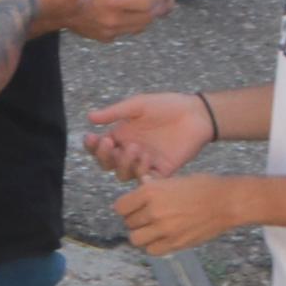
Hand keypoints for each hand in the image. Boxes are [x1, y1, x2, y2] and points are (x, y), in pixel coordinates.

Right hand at [51, 0, 171, 44]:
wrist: (36, 11)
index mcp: (112, 4)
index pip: (148, 3)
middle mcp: (114, 22)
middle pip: (148, 18)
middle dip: (160, 6)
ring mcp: (107, 32)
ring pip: (138, 27)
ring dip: (148, 15)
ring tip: (155, 4)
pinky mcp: (100, 36)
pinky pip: (125, 30)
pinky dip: (133, 21)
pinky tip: (131, 12)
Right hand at [81, 92, 211, 183]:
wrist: (196, 115)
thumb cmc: (167, 106)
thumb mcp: (137, 105)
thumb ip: (115, 113)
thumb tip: (89, 117)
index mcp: (121, 135)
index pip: (99, 147)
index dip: (92, 146)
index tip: (91, 137)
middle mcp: (130, 151)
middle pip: (108, 164)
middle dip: (105, 156)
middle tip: (110, 142)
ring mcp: (146, 162)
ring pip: (124, 174)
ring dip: (125, 163)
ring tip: (136, 147)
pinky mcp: (163, 170)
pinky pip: (148, 180)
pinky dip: (144, 174)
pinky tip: (147, 160)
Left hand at [115, 170, 252, 256]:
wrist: (227, 202)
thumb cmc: (202, 187)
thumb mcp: (171, 180)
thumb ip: (153, 186)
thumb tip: (140, 185)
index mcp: (150, 192)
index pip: (120, 207)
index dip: (125, 207)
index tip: (131, 207)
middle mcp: (154, 211)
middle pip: (128, 223)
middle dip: (134, 220)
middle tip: (144, 218)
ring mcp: (165, 229)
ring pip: (136, 239)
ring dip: (141, 234)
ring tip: (151, 229)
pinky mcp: (177, 243)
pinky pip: (153, 251)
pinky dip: (154, 246)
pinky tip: (162, 238)